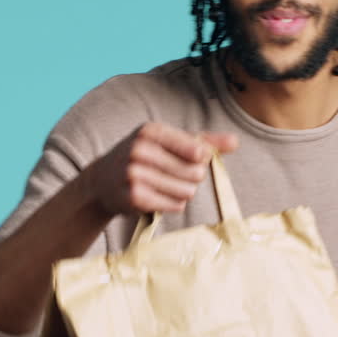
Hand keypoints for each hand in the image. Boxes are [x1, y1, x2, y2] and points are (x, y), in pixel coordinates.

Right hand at [83, 122, 237, 216]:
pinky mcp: (134, 197)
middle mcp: (140, 150)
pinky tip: (157, 196)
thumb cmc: (143, 157)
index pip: (196, 148)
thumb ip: (203, 141)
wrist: (102, 181)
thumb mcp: (168, 142)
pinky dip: (172, 204)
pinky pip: (174, 205)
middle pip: (195, 172)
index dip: (200, 158)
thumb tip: (235, 141)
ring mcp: (135, 174)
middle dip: (191, 178)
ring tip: (164, 186)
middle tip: (173, 175)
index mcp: (151, 131)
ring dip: (182, 192)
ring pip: (187, 191)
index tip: (192, 159)